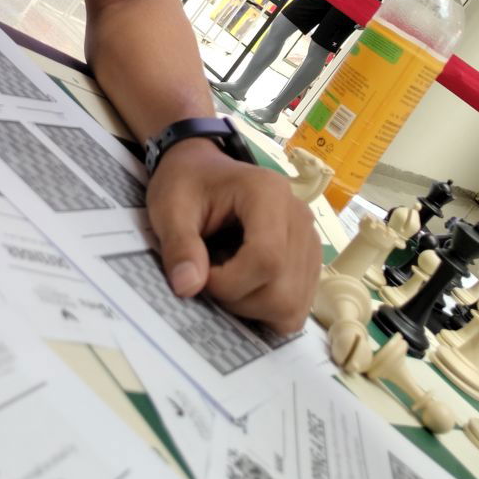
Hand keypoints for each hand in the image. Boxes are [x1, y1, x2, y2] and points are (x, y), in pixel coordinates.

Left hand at [146, 140, 320, 334]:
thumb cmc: (187, 183)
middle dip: (239, 300)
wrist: (202, 169)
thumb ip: (178, 246)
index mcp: (268, 193)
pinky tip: (244, 284)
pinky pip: (297, 305)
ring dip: (253, 308)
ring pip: (293, 305)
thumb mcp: (169, 208)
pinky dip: (267, 308)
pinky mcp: (309, 260)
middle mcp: (299, 216)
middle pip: (283, 292)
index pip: (267, 259)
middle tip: (210, 278)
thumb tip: (187, 287)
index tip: (201, 274)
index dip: (230, 282)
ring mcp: (309, 240)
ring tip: (227, 279)